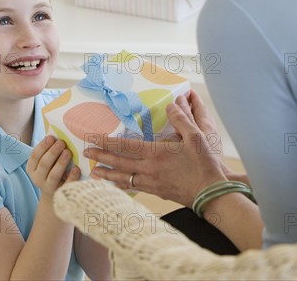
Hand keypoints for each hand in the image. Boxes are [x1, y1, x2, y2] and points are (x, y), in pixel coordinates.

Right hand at [26, 136, 79, 200]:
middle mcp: (37, 179)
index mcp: (32, 168)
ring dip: (61, 163)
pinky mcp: (60, 193)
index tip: (51, 137)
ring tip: (68, 152)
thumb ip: (49, 150)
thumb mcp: (47, 161)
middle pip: (44, 164)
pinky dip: (71, 177)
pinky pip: (66, 185)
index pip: (35, 156)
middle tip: (61, 142)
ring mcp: (48, 187)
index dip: (42, 146)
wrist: (55, 195)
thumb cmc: (52, 169)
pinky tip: (76, 168)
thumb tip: (58, 133)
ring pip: (53, 175)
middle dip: (52, 152)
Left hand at [83, 94, 228, 207]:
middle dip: (100, 157)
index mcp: (156, 153)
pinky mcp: (157, 191)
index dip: (106, 141)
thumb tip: (173, 103)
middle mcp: (149, 169)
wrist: (212, 193)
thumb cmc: (204, 164)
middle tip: (85, 153)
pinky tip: (116, 184)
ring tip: (94, 172)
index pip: (125, 146)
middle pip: (119, 163)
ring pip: (123, 178)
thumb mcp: (196, 136)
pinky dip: (121, 184)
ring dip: (107, 174)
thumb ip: (181, 118)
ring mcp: (152, 182)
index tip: (91, 138)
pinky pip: (133, 187)